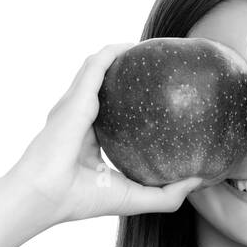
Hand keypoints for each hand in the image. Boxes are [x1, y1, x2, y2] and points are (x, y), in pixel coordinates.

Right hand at [6, 43, 204, 227]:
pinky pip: (97, 64)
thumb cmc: (82, 199)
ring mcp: (74, 104)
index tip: (160, 101)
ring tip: (147, 48)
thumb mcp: (134, 198)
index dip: (132, 106)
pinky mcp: (76, 96)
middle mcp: (79, 117)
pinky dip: (114, 52)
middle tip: (158, 67)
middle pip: (104, 86)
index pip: (112, 116)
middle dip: (128, 73)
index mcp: (87, 140)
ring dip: (121, 54)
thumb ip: (167, 193)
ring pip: (99, 67)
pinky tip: (134, 47)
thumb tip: (200, 181)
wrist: (46, 195)